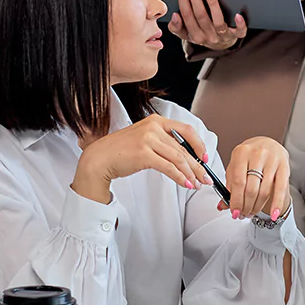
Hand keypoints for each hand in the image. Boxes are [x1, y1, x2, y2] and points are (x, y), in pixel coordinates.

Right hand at [72, 115, 209, 203]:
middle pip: (183, 147)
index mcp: (155, 120)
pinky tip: (185, 184)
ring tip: (196, 184)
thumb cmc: (121, 151)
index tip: (205, 157)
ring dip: (191, 173)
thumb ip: (163, 143)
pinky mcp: (144, 154)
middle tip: (205, 177)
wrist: (100, 159)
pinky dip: (180, 177)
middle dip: (197, 165)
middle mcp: (153, 127)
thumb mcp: (144, 139)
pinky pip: (169, 167)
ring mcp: (148, 139)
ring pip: (178, 158)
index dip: (199, 144)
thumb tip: (185, 157)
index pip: (186, 130)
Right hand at [168, 0, 246, 50]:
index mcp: (193, 35)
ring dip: (212, 5)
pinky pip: (239, 32)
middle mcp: (207, 36)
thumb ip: (176, 27)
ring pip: (217, 22)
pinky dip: (239, 24)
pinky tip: (238, 15)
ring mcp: (222, 36)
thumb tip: (174, 16)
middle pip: (200, 15)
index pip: (186, 15)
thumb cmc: (202, 34)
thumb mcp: (186, 34)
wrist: (219, 46)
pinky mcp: (236, 36)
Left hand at [225, 137, 289, 220]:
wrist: (268, 144)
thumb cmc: (250, 157)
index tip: (234, 212)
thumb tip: (223, 205)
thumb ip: (230, 185)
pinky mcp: (284, 166)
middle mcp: (257, 154)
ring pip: (264, 191)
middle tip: (243, 214)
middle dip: (246, 206)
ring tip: (252, 212)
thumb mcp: (236, 166)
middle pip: (251, 188)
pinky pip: (281, 189)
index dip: (235, 200)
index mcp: (241, 152)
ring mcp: (272, 160)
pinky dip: (277, 204)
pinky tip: (273, 214)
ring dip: (257, 207)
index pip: (238, 181)